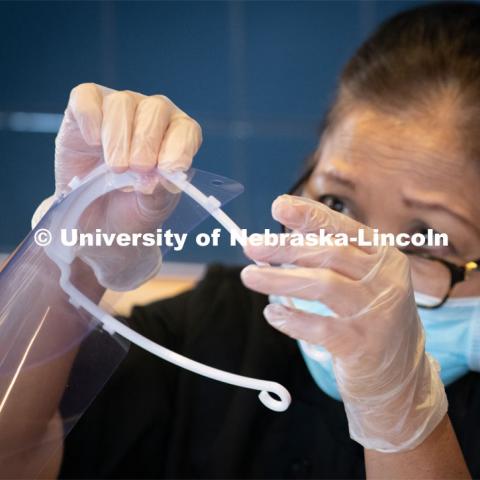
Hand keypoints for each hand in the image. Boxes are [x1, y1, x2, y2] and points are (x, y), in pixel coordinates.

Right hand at [34, 83, 202, 289]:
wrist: (95, 219)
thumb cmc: (131, 208)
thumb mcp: (151, 209)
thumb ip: (159, 193)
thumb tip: (158, 178)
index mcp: (176, 138)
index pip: (185, 129)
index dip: (179, 146)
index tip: (168, 168)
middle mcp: (151, 117)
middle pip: (155, 109)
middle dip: (146, 141)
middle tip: (138, 169)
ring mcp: (118, 110)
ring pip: (122, 103)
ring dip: (119, 137)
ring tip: (116, 167)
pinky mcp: (85, 110)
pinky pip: (87, 98)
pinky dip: (90, 118)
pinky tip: (93, 142)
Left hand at [241, 195, 446, 451]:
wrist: (400, 376)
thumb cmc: (372, 318)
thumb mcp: (362, 281)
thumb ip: (331, 256)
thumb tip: (286, 232)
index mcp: (384, 257)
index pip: (344, 228)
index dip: (310, 215)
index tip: (278, 206)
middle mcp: (386, 280)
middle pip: (330, 253)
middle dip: (285, 247)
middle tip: (251, 245)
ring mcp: (377, 313)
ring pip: (323, 285)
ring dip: (280, 278)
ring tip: (248, 276)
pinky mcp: (362, 344)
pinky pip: (318, 326)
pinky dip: (291, 318)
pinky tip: (272, 313)